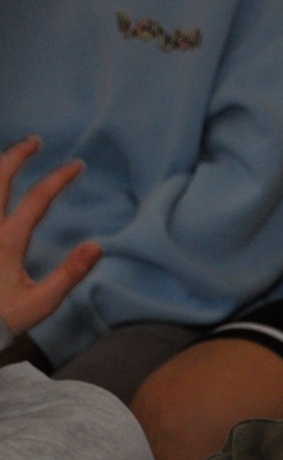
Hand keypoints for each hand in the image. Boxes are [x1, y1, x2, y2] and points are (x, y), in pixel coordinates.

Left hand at [0, 136, 101, 337]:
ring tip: (8, 157)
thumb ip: (69, 273)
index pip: (36, 200)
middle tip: (33, 142)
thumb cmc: (4, 317)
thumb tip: (96, 245)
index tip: (76, 165)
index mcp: (8, 241)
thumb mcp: (42, 301)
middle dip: (17, 157)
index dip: (57, 179)